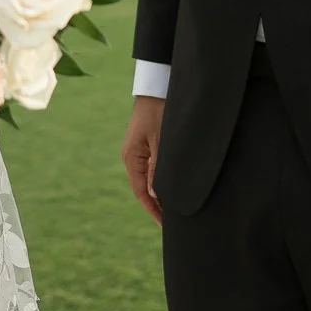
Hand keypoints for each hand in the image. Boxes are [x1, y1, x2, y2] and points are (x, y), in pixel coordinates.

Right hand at [122, 95, 164, 223]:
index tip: (166, 225)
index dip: (154, 210)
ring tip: (178, 208)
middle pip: (145, 188)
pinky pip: (154, 168)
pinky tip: (175, 186)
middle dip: (159, 205)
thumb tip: (159, 196)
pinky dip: (163, 180)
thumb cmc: (159, 111)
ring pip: (151, 178)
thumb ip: (160, 169)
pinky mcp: (148, 144)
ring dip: (162, 192)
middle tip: (175, 221)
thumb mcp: (162, 142)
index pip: (141, 192)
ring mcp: (140, 150)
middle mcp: (133, 157)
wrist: (157, 86)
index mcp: (132, 158)